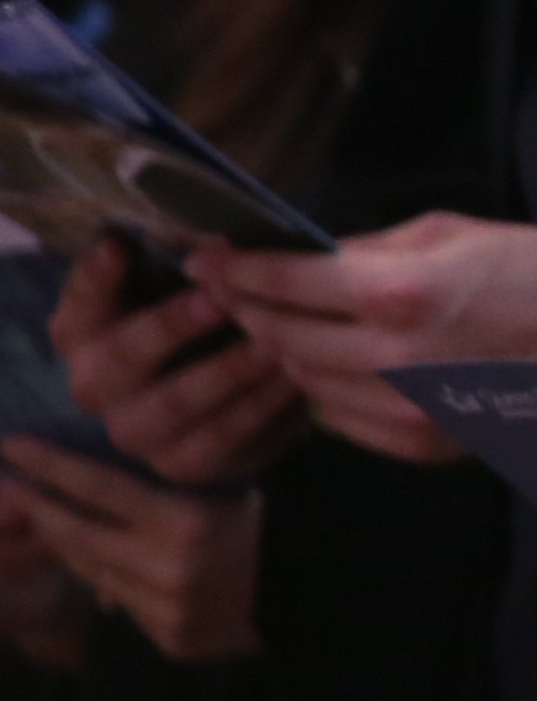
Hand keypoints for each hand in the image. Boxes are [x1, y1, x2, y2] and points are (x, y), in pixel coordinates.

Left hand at [0, 442, 260, 658]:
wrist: (329, 595)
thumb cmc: (285, 524)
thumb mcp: (234, 488)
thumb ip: (174, 487)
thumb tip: (112, 468)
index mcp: (187, 522)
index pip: (98, 486)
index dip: (49, 464)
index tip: (11, 445)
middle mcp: (167, 568)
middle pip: (78, 533)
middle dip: (37, 507)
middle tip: (7, 484)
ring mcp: (165, 610)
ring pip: (92, 571)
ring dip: (68, 543)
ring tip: (50, 519)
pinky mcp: (171, 639)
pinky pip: (124, 604)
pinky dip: (113, 580)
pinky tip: (114, 562)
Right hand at [50, 241, 295, 484]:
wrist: (223, 401)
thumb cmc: (202, 323)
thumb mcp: (187, 288)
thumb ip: (188, 265)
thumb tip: (216, 237)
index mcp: (82, 333)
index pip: (78, 302)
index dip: (95, 277)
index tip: (118, 246)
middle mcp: (93, 385)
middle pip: (121, 356)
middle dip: (173, 325)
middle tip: (223, 298)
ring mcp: (133, 430)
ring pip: (176, 402)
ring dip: (229, 369)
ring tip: (275, 339)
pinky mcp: (179, 463)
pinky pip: (220, 437)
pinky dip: (259, 407)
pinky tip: (293, 379)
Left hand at [201, 213, 536, 453]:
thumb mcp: (455, 233)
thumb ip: (372, 249)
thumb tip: (311, 260)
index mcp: (397, 292)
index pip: (285, 283)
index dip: (236, 268)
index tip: (204, 257)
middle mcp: (389, 358)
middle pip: (282, 337)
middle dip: (250, 310)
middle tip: (235, 291)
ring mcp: (403, 409)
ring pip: (304, 381)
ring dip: (287, 352)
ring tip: (286, 328)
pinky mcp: (419, 443)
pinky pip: (341, 418)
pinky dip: (328, 389)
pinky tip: (340, 366)